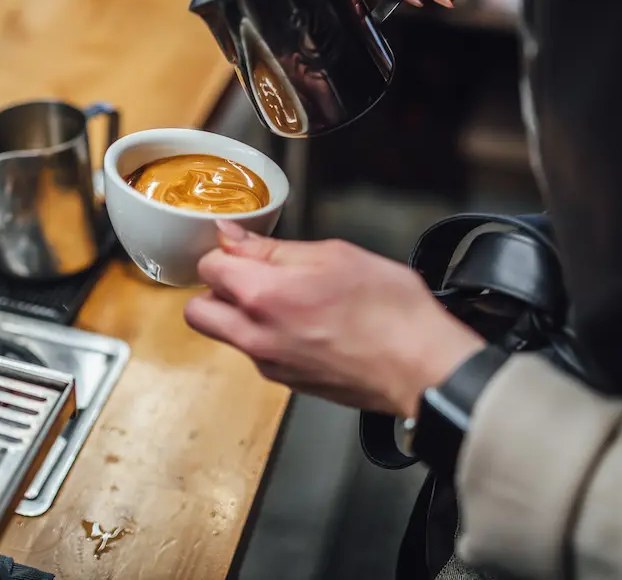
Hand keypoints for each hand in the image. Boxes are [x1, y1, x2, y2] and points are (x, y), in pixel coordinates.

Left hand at [184, 222, 484, 416]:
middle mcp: (255, 336)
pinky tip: (305, 324)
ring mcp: (269, 364)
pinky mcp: (287, 383)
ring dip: (240, 314)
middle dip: (216, 289)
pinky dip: (267, 337)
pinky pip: (257, 354)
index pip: (208, 266)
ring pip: (226, 335)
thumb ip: (274, 248)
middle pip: (198, 310)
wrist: (423, 369)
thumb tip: (233, 237)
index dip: (226, 251)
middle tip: (249, 274)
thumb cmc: (391, 312)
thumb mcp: (335, 255)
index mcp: (262, 296)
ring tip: (286, 299)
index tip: (245, 247)